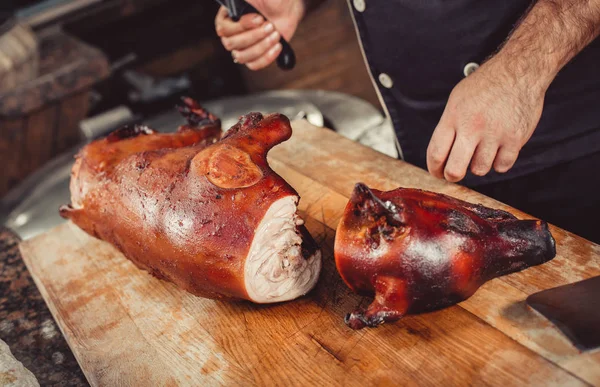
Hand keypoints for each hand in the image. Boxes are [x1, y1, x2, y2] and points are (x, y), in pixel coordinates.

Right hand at [214, 0, 304, 69]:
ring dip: (261, 47)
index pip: (224, 28)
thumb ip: (248, 1)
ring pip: (242, 57)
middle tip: (270, 26)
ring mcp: (242, 47)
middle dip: (254, 36)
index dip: (242, 26)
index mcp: (227, 18)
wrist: (286, 9)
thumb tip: (239, 9)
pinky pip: (254, 65)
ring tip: (276, 35)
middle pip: (231, 44)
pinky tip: (277, 46)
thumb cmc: (270, 0)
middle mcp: (231, 34)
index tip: (259, 18)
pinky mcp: (255, 57)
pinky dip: (266, 58)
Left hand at [426, 58, 546, 181]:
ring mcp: (494, 134)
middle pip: (455, 170)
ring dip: (478, 165)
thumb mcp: (457, 100)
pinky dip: (499, 162)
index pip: (436, 153)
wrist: (519, 71)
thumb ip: (448, 126)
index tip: (437, 172)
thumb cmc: (486, 86)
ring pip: (480, 169)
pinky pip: (502, 166)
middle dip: (452, 176)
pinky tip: (498, 150)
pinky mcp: (515, 139)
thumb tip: (440, 156)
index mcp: (453, 117)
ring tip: (481, 151)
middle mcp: (472, 127)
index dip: (434, 169)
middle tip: (454, 173)